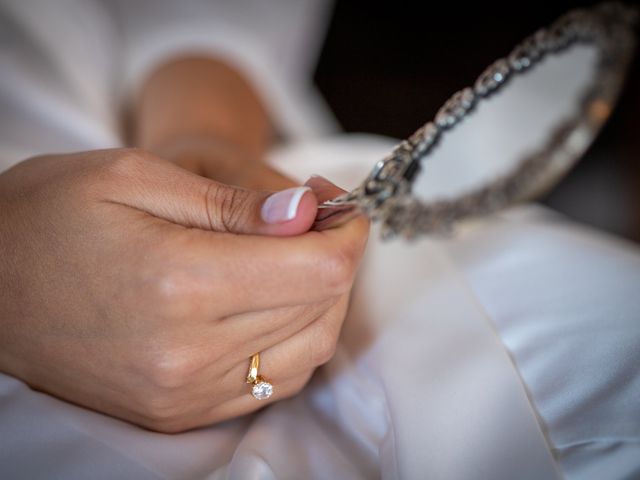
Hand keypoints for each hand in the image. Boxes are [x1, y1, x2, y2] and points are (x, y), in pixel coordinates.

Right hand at [0, 148, 368, 431]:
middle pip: (321, 310)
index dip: (346, 234)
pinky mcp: (178, 410)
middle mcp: (188, 352)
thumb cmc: (49, 215)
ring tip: (297, 259)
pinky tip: (273, 304)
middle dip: (337, 258)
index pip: (318, 271)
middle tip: (319, 222)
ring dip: (322, 301)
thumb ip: (233, 202)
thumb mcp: (135, 178)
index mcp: (181, 282)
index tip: (339, 207)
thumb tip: (307, 213)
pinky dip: (293, 340)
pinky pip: (272, 384)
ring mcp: (184, 391)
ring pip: (307, 352)